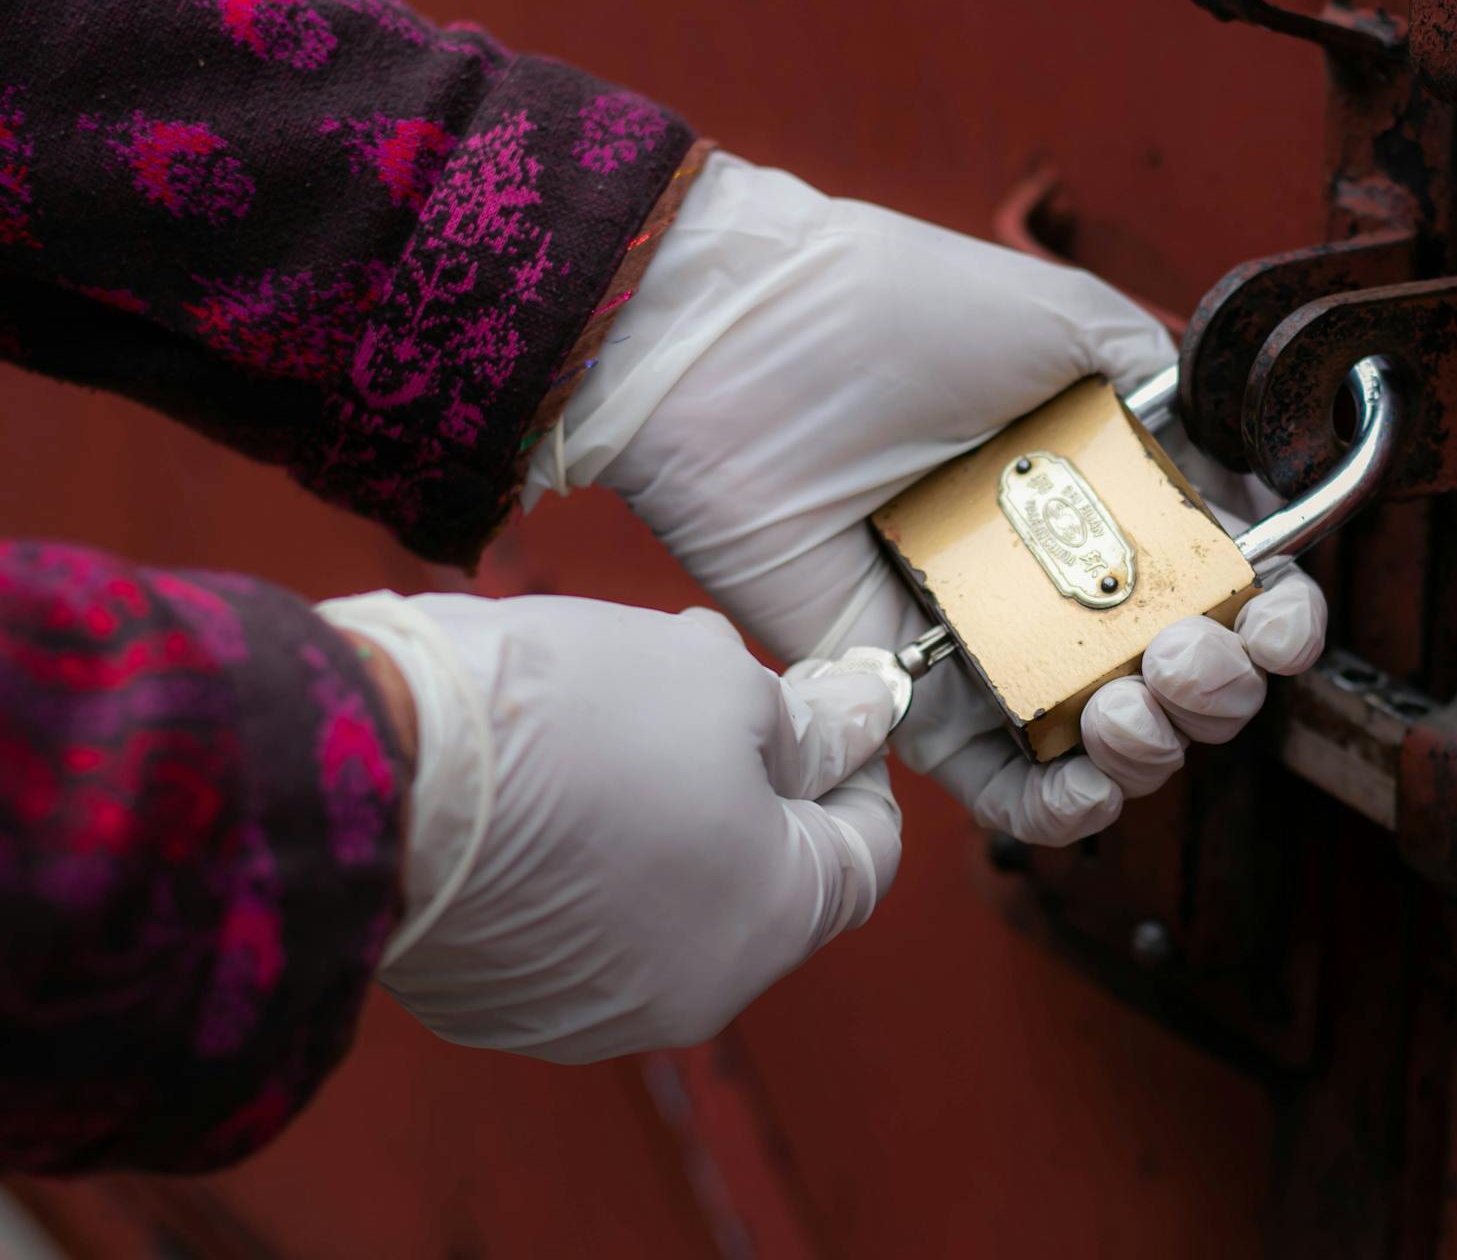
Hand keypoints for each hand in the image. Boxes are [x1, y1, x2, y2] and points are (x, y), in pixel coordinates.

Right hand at [318, 590, 898, 1061]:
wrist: (366, 768)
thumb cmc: (567, 720)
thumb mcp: (717, 687)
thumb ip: (807, 723)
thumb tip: (862, 724)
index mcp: (771, 923)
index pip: (864, 853)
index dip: (855, 766)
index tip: (826, 701)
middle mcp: (689, 993)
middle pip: (761, 873)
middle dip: (748, 767)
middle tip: (701, 673)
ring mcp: (584, 1009)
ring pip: (664, 890)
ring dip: (662, 801)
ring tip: (604, 705)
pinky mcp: (494, 998)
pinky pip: (574, 916)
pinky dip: (581, 847)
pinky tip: (536, 772)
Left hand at [526, 151, 1325, 843]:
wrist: (744, 343)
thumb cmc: (899, 312)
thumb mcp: (1070, 323)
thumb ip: (1172, 403)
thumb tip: (1256, 485)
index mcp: (1105, 499)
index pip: (1220, 587)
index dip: (1273, 619)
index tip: (1277, 616)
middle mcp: (1057, 582)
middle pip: (1182, 682)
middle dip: (1220, 690)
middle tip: (1186, 650)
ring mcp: (989, 648)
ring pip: (1107, 747)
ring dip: (1158, 748)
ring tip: (1134, 696)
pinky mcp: (912, 700)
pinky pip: (1003, 791)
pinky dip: (1063, 810)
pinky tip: (1090, 776)